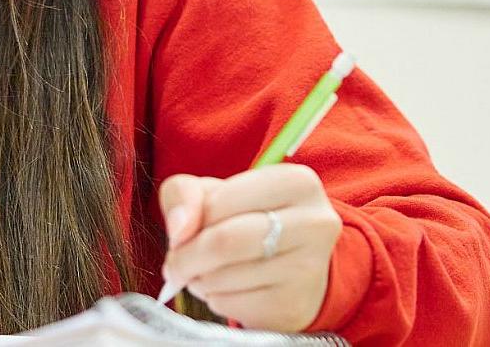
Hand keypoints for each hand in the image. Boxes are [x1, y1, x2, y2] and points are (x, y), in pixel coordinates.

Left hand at [158, 164, 342, 331]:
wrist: (294, 271)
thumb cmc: (249, 222)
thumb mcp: (215, 194)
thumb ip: (185, 194)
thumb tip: (179, 229)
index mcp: (296, 182)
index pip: (219, 203)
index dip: (188, 222)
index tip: (181, 234)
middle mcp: (314, 223)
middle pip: (224, 242)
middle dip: (185, 258)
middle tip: (175, 266)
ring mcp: (309, 269)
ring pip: (223, 278)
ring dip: (199, 280)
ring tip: (207, 274)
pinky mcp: (296, 307)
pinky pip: (232, 306)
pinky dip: (215, 301)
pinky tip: (227, 291)